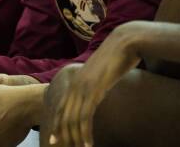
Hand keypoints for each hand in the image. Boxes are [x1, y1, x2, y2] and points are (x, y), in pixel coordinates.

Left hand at [47, 22, 142, 146]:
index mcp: (76, 79)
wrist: (125, 42)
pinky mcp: (93, 90)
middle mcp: (75, 84)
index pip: (62, 104)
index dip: (57, 120)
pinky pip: (86, 115)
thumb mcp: (103, 75)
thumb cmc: (117, 58)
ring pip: (72, 117)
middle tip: (56, 145)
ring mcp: (83, 87)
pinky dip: (85, 132)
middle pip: (63, 113)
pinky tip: (88, 143)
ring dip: (74, 136)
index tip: (54, 135)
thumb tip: (97, 95)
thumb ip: (96, 86)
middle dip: (60, 131)